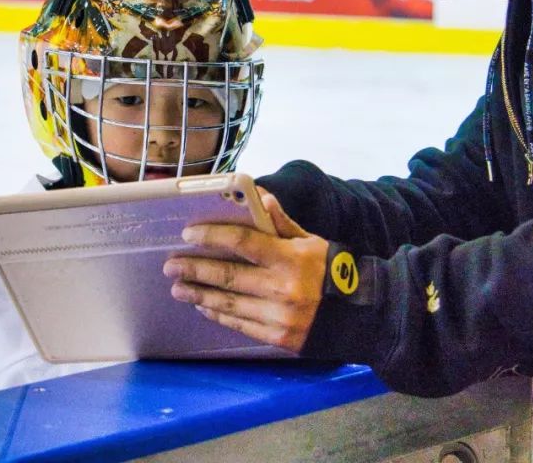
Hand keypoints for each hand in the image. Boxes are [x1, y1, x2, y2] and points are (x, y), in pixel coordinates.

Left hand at [162, 187, 328, 353]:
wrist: (361, 315)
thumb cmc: (332, 271)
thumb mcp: (311, 240)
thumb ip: (282, 222)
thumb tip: (259, 196)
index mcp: (290, 258)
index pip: (242, 243)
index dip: (212, 237)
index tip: (188, 235)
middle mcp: (282, 288)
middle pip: (228, 276)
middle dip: (194, 269)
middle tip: (171, 265)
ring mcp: (278, 316)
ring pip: (229, 303)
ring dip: (199, 294)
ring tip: (178, 288)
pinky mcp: (278, 337)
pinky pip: (240, 324)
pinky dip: (218, 314)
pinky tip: (203, 305)